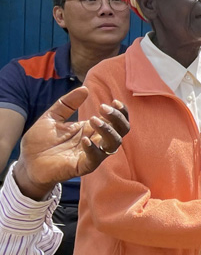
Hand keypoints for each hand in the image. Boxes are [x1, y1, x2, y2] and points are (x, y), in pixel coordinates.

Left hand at [12, 87, 129, 200]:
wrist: (26, 162)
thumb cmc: (39, 141)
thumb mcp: (52, 117)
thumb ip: (67, 104)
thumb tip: (84, 88)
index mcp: (90, 129)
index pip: (116, 120)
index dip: (120, 111)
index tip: (113, 101)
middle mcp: (95, 141)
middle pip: (121, 130)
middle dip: (117, 118)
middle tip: (103, 108)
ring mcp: (91, 154)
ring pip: (114, 144)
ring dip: (108, 130)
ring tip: (93, 120)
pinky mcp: (82, 166)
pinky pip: (95, 159)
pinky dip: (93, 148)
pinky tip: (84, 140)